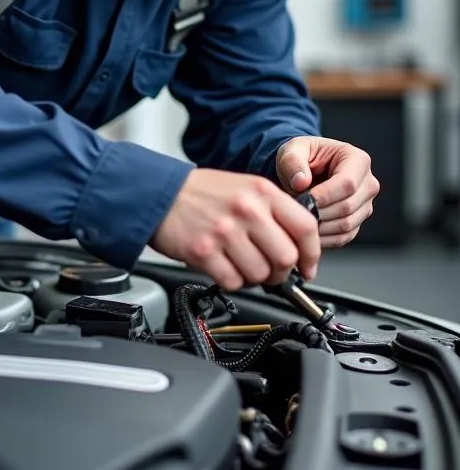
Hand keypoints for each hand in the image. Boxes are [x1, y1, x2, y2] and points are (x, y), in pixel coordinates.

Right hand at [150, 168, 319, 290]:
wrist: (158, 194)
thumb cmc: (200, 193)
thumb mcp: (244, 188)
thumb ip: (272, 211)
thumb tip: (297, 245)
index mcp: (261, 192)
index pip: (305, 228)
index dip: (312, 254)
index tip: (307, 266)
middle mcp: (246, 210)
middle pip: (285, 257)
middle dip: (282, 273)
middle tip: (272, 272)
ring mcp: (224, 232)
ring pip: (260, 274)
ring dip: (255, 278)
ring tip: (242, 266)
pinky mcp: (203, 252)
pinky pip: (232, 282)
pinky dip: (232, 282)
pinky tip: (224, 268)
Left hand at [276, 137, 379, 247]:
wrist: (303, 171)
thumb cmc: (300, 157)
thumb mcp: (291, 150)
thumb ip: (293, 162)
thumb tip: (301, 182)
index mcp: (357, 160)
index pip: (347, 183)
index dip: (324, 196)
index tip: (302, 200)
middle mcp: (368, 184)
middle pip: (348, 206)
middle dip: (319, 212)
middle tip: (295, 212)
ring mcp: (365, 205)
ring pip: (346, 224)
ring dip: (319, 226)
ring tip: (298, 219)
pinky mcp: (357, 222)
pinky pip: (343, 237)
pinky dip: (323, 238)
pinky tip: (305, 232)